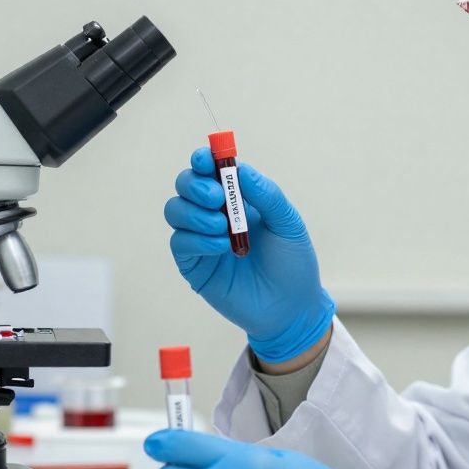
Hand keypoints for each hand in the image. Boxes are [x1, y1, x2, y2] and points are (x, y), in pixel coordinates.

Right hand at [165, 147, 334, 362]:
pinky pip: (180, 242)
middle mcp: (215, 214)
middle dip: (195, 185)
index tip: (206, 160)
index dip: (203, 159)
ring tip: (223, 228)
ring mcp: (201, 239)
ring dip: (196, 213)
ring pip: (175, 210)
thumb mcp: (287, 223)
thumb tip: (240, 169)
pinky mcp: (194, 265)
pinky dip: (197, 239)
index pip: (210, 169)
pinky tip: (221, 247)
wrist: (292, 308)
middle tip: (217, 199)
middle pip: (185, 184)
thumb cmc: (293, 263)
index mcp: (238, 198)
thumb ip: (265, 194)